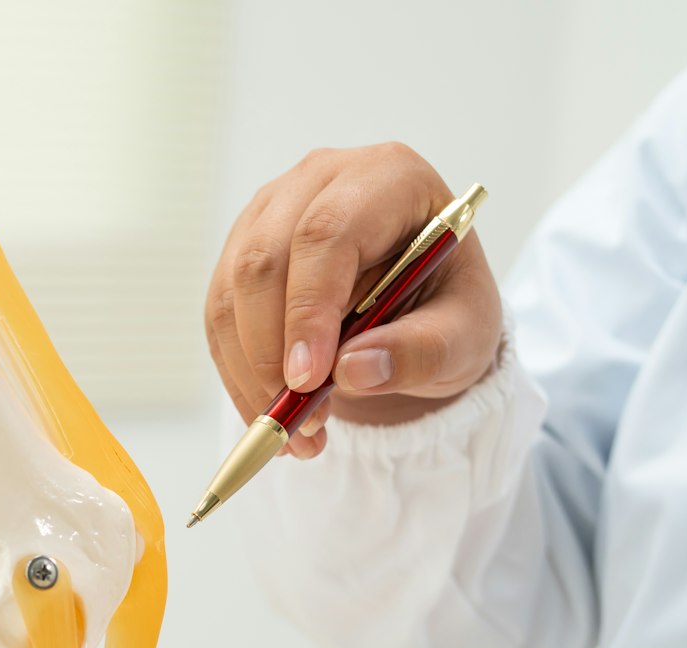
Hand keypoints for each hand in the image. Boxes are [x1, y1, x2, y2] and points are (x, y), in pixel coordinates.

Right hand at [203, 143, 501, 456]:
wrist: (421, 307)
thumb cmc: (447, 306)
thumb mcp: (466, 335)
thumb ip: (422, 352)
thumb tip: (352, 373)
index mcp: (388, 178)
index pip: (326, 235)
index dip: (308, 310)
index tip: (307, 381)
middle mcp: (319, 181)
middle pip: (265, 260)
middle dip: (271, 352)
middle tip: (297, 419)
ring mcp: (270, 212)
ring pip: (232, 292)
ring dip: (251, 372)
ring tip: (293, 431)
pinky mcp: (241, 251)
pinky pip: (220, 317)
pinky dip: (238, 373)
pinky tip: (270, 410)